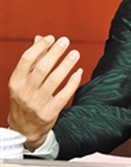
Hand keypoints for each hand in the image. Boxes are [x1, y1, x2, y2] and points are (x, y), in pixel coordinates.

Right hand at [8, 35, 82, 149]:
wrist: (24, 129)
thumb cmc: (25, 99)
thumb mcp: (22, 80)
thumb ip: (33, 59)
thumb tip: (41, 37)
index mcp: (16, 81)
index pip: (26, 60)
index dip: (40, 47)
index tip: (51, 38)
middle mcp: (25, 91)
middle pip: (42, 68)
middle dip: (55, 52)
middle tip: (66, 41)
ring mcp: (37, 102)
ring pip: (54, 80)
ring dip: (66, 65)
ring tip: (75, 53)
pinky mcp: (50, 112)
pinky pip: (64, 95)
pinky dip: (73, 82)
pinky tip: (79, 72)